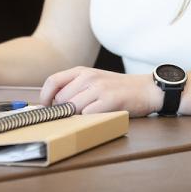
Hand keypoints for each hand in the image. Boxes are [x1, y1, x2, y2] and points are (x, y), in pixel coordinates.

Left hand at [39, 67, 164, 116]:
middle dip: (63, 111)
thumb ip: (74, 87)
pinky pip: (88, 114)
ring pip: (73, 107)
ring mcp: (99, 88)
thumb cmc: (117, 88)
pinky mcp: (109, 100)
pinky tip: (97, 118)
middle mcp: (89, 77)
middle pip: (62, 98)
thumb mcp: (94, 80)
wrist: (145, 89)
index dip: (45, 96)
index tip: (45, 108)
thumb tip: (52, 103)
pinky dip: (89, 120)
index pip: (53, 81)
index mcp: (82, 71)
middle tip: (72, 116)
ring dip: (76, 116)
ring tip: (87, 116)